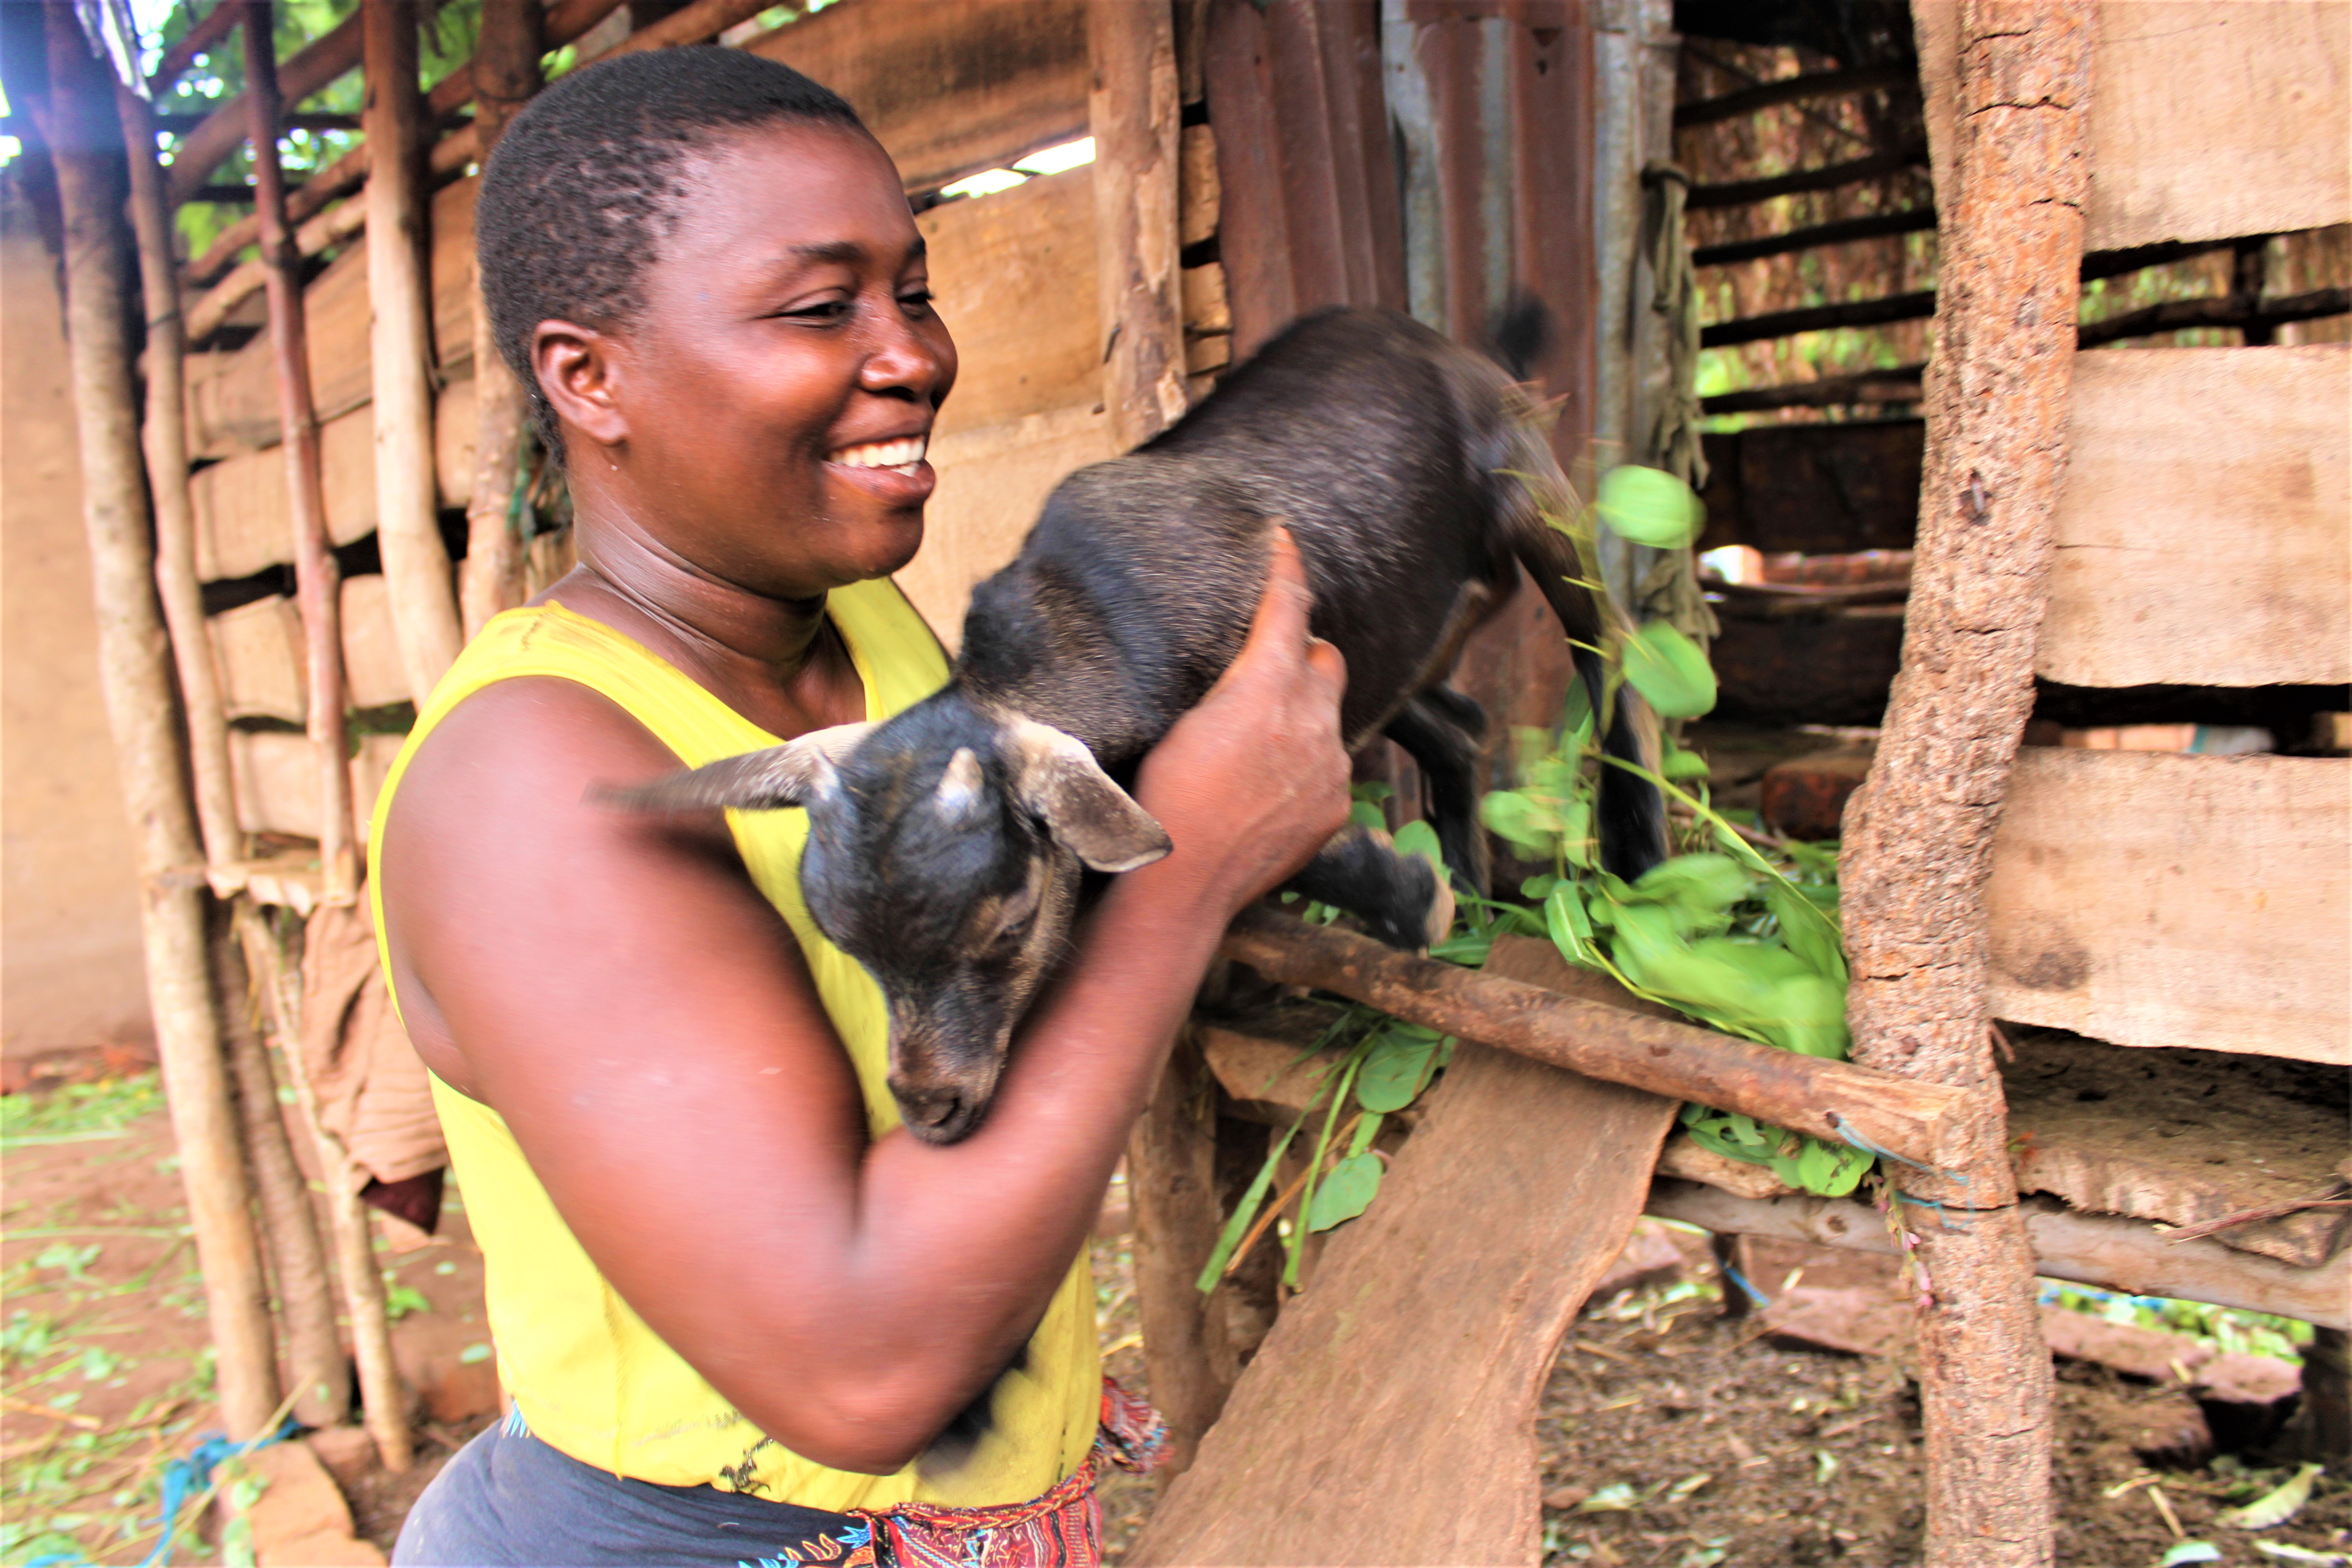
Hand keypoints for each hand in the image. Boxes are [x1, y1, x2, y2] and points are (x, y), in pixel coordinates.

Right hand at [1132, 527, 1351, 916]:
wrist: (1180, 885)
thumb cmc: (1161, 801)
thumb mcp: (1178, 722)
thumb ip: (1226, 686)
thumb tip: (1243, 671)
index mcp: (1265, 687)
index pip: (1288, 607)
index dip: (1287, 568)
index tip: (1284, 541)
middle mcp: (1312, 720)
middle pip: (1325, 658)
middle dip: (1302, 653)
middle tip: (1269, 665)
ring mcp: (1331, 767)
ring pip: (1330, 717)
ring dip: (1302, 716)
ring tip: (1258, 743)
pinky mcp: (1335, 807)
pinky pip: (1330, 767)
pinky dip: (1306, 765)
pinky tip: (1267, 788)